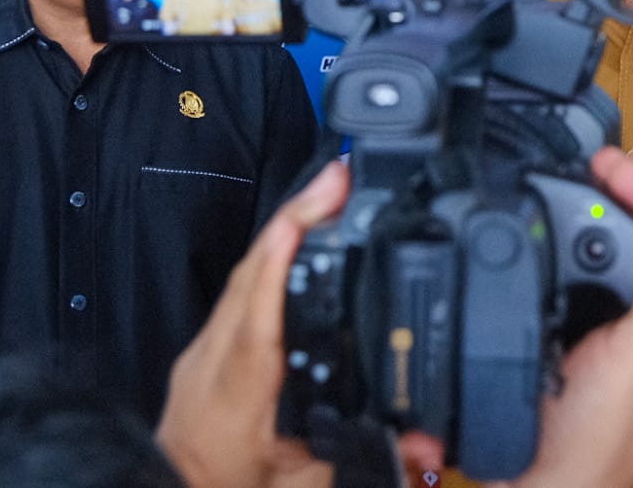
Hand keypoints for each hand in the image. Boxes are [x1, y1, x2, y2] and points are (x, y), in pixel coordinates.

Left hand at [156, 161, 347, 487]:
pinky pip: (238, 288)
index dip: (277, 265)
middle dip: (294, 217)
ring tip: (329, 189)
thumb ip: (370, 459)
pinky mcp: (205, 348)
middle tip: (340, 176)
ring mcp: (203, 351)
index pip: (257, 322)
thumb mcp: (307, 484)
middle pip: (249, 276)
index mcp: (236, 400)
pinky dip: (270, 254)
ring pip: (242, 275)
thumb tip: (429, 446)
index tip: (303, 217)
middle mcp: (212, 365)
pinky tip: (295, 231)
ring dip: (284, 226)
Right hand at [494, 145, 632, 487]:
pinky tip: (552, 229)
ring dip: (592, 217)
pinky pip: (577, 284)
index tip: (612, 164)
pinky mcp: (577, 345)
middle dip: (620, 198)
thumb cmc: (594, 448)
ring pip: (610, 260)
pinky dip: (564, 251)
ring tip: (575, 180)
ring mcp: (615, 340)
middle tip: (590, 161)